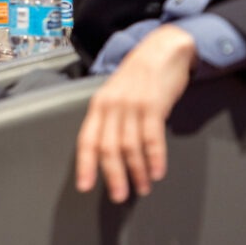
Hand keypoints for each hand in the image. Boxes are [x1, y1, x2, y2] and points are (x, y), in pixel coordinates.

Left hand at [75, 25, 196, 202]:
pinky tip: (157, 171)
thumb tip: (109, 152)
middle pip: (108, 147)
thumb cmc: (138, 76)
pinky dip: (155, 157)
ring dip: (137, 171)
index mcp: (99, 105)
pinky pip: (152, 137)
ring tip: (142, 187)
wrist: (161, 49)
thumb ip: (111, 119)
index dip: (84, 164)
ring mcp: (132, 105)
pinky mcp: (153, 105)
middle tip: (119, 195)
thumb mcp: (116, 94)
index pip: (86, 139)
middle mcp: (112, 105)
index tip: (85, 185)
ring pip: (130, 146)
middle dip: (113, 175)